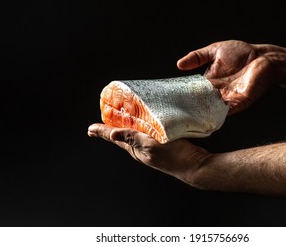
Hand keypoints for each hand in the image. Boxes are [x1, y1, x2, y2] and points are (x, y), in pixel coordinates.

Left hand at [87, 123, 210, 185]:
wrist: (195, 166)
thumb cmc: (174, 157)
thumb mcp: (151, 145)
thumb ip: (133, 138)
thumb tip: (112, 134)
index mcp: (136, 149)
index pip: (115, 137)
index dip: (102, 132)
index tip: (90, 128)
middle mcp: (141, 149)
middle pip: (122, 136)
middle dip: (111, 129)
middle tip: (101, 123)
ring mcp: (152, 147)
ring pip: (134, 134)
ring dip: (126, 126)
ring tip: (119, 120)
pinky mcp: (163, 144)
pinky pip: (147, 133)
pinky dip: (142, 126)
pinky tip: (146, 122)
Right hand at [177, 40, 276, 114]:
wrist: (265, 57)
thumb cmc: (243, 53)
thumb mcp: (214, 51)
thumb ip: (197, 57)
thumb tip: (178, 64)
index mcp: (210, 81)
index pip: (194, 91)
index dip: (184, 95)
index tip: (171, 99)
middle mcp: (218, 92)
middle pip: (202, 102)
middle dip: (191, 107)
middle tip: (176, 111)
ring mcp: (229, 98)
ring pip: (212, 109)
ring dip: (203, 112)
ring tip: (189, 116)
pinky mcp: (240, 101)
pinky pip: (228, 111)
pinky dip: (219, 114)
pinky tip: (209, 117)